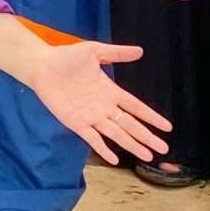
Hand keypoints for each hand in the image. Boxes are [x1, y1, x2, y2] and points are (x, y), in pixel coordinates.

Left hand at [28, 40, 169, 165]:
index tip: (167, 127)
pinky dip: (103, 149)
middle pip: (130, 125)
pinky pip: (92, 139)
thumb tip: (140, 51)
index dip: (151, 117)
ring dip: (132, 145)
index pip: (136, 107)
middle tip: (164, 149)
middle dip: (147, 136)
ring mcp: (91, 116)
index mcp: (110, 91)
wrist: (42, 66)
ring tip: (147, 156)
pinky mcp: (76, 123)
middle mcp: (104, 107)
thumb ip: (117, 53)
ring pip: (116, 134)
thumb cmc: (67, 57)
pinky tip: (114, 159)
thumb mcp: (94, 51)